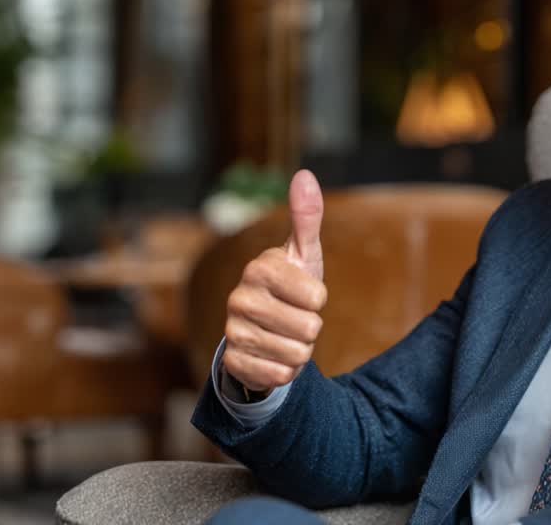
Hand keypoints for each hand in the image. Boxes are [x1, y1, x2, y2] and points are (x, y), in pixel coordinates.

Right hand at [221, 169, 325, 394]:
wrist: (264, 331)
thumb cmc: (291, 287)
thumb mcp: (304, 254)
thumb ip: (307, 217)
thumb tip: (304, 175)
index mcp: (259, 268)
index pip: (316, 296)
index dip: (318, 299)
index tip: (306, 294)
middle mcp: (239, 298)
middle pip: (308, 328)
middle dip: (311, 329)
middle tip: (295, 319)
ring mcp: (232, 331)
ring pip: (296, 354)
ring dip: (299, 350)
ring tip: (285, 336)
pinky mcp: (233, 363)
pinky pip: (279, 376)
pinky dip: (286, 371)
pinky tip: (273, 356)